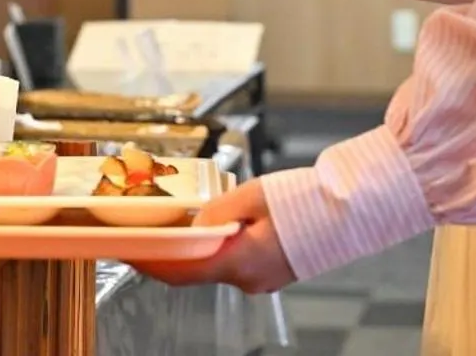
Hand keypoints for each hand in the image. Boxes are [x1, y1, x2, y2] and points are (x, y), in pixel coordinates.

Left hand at [131, 180, 294, 293]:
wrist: (350, 209)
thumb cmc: (306, 200)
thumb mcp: (252, 196)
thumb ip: (217, 212)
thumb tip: (192, 226)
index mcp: (240, 262)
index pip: (181, 271)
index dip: (149, 263)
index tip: (125, 251)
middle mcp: (249, 279)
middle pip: (195, 270)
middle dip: (167, 254)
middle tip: (144, 233)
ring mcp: (262, 279)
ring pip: (215, 265)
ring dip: (193, 249)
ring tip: (173, 224)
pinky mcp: (272, 271)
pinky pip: (234, 262)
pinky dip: (215, 248)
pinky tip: (209, 228)